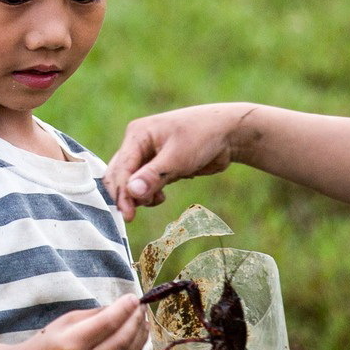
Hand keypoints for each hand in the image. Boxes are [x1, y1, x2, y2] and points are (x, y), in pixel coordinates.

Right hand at [12, 294, 147, 349]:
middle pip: (122, 339)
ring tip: (144, 319)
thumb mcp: (66, 321)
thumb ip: (96, 315)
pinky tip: (137, 336)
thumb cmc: (47, 343)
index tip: (134, 297)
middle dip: (136, 320)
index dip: (125, 308)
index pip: (108, 323)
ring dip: (140, 335)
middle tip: (142, 306)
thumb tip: (124, 307)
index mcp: (71, 344)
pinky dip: (134, 349)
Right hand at [104, 103, 255, 222]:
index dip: (122, 193)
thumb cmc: (202, 136)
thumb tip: (131, 193)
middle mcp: (138, 144)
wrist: (229, 133)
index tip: (128, 215)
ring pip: (132, 182)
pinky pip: (146, 184)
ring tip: (156, 199)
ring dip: (139, 195)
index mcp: (137, 134)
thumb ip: (154, 175)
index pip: (121, 168)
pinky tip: (161, 196)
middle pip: (120, 175)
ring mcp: (149, 155)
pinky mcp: (160, 167)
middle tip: (132, 215)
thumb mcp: (177, 157)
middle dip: (126, 195)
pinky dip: (150, 194)